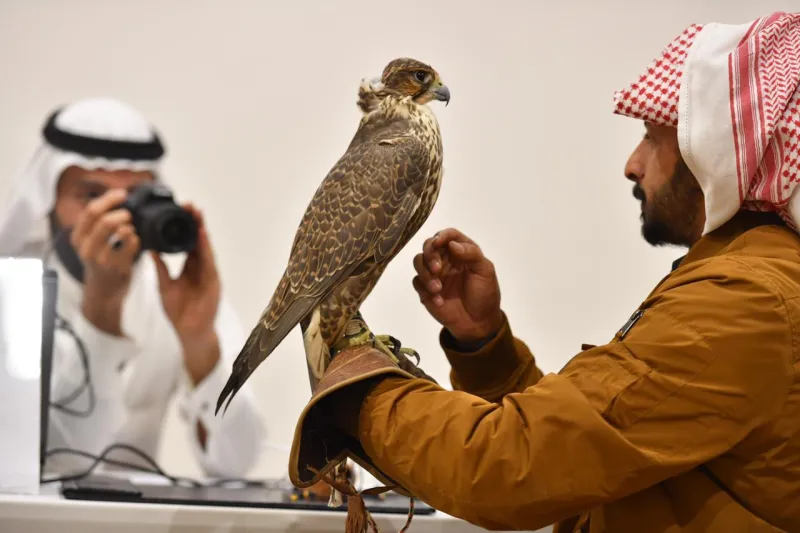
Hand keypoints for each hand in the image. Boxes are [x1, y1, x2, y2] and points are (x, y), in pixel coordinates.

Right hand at [71, 189, 139, 335]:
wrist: (102, 292)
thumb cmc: (100, 262)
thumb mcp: (91, 242)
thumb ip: (99, 223)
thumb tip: (116, 198)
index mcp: (77, 237)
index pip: (91, 211)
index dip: (108, 199)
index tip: (122, 194)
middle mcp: (85, 247)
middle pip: (103, 218)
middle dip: (121, 211)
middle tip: (129, 214)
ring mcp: (100, 258)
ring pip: (117, 230)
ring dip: (128, 225)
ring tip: (130, 229)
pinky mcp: (116, 267)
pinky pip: (131, 244)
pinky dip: (136, 239)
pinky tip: (135, 241)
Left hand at [152, 205, 220, 382]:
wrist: (189, 333)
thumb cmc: (179, 312)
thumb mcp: (164, 286)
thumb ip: (160, 268)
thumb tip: (150, 250)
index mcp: (189, 268)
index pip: (187, 243)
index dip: (184, 227)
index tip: (179, 211)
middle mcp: (201, 268)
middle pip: (198, 241)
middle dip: (195, 223)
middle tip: (189, 205)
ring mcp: (208, 274)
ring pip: (205, 248)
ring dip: (201, 231)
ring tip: (197, 214)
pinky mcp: (213, 282)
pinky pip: (208, 262)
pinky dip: (205, 248)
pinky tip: (201, 236)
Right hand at [412, 228, 503, 342]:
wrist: (478, 322)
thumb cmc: (484, 293)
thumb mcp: (485, 271)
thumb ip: (471, 254)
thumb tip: (452, 244)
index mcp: (461, 251)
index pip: (449, 235)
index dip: (442, 235)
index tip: (438, 242)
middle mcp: (445, 259)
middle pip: (428, 246)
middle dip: (430, 255)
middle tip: (437, 269)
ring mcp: (434, 274)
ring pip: (418, 261)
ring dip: (425, 273)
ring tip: (437, 288)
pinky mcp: (425, 289)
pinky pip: (417, 282)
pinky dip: (425, 289)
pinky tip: (439, 301)